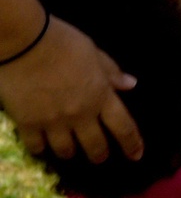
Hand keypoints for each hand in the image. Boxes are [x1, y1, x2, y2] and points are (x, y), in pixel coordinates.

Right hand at [0, 16, 141, 162]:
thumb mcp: (94, 52)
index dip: (132, 143)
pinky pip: (37, 147)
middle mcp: (80, 114)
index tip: (137, 154)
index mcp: (100, 94)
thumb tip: (131, 84)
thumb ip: (111, 71)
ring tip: (70, 149)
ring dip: (71, 151)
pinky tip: (43, 144)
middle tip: (100, 155)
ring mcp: (54, 122)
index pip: (123, 125)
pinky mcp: (29, 125)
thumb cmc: (64, 42)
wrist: (26, 43)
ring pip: (67, 151)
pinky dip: (41, 147)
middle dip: (100, 154)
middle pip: (95, 146)